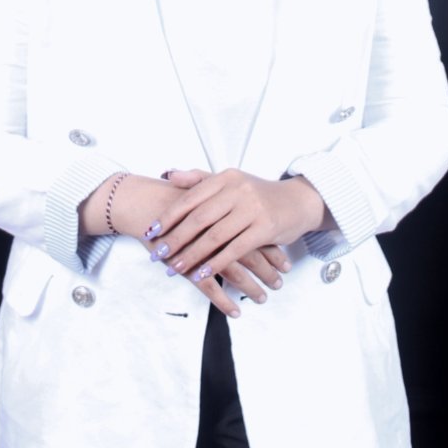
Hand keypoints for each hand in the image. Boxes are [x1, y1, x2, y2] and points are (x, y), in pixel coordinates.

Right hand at [83, 171, 285, 317]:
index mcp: (225, 211)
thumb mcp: (200, 194)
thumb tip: (243, 216)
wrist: (143, 203)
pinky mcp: (186, 265)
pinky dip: (223, 302)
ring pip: (234, 272)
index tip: (285, 262)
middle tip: (280, 284)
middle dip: (267, 271)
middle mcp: (218, 230)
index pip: (256, 233)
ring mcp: (201, 249)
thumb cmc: (171, 199)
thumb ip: (221, 203)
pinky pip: (208, 287)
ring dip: (251, 288)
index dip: (272, 249)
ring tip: (262, 299)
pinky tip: (235, 313)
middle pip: (250, 254)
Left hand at [148, 169, 324, 285]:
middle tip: (157, 254)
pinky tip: (202, 273)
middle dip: (176, 239)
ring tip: (175, 268)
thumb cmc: (257, 193)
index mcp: (224, 177)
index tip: (151, 231)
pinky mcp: (264, 228)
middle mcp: (237, 190)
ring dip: (192, 255)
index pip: (190, 197)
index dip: (169, 216)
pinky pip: (234, 249)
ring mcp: (251, 208)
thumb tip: (167, 174)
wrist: (297, 201)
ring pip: (214, 236)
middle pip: (199, 218)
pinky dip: (216, 263)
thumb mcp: (229, 181)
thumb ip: (198, 178)